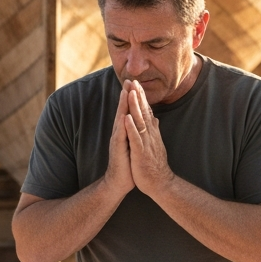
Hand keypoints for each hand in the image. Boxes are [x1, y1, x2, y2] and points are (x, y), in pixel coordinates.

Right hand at [102, 82, 134, 197]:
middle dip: (126, 95)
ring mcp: (118, 140)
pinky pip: (120, 135)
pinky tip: (123, 116)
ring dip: (122, 105)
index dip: (132, 97)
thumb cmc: (127, 164)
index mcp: (126, 131)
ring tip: (125, 91)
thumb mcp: (134, 145)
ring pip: (121, 119)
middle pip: (123, 110)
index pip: (129, 111)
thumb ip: (136, 133)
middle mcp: (120, 133)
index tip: (136, 83)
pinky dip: (122, 125)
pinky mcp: (118, 149)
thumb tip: (142, 123)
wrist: (119, 182)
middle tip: (129, 79)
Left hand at [124, 79, 173, 197]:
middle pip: (144, 112)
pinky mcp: (141, 153)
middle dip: (138, 96)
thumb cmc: (154, 165)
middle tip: (133, 80)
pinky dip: (131, 128)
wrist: (159, 184)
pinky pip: (136, 138)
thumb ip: (154, 131)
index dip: (141, 97)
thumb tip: (155, 119)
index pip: (146, 111)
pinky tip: (127, 118)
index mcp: (151, 133)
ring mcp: (146, 143)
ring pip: (140, 121)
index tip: (136, 83)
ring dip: (135, 107)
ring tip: (130, 92)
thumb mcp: (155, 145)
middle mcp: (150, 135)